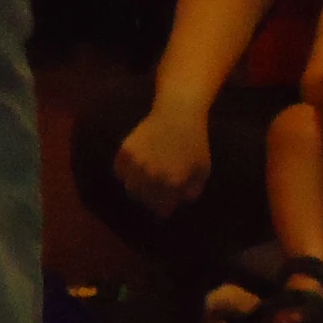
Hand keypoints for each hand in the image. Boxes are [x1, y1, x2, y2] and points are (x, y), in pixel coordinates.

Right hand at [113, 103, 211, 218]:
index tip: (164, 209)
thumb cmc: (194, 140)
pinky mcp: (125, 151)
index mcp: (172, 182)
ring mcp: (136, 163)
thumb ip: (194, 188)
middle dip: (150, 200)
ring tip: (143, 185)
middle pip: (144, 199)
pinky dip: (124, 174)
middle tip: (154, 196)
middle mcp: (152, 176)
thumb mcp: (203, 167)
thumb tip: (183, 201)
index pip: (162, 207)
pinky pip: (119, 171)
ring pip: (130, 188)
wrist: (178, 113)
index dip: (164, 210)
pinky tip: (133, 170)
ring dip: (137, 189)